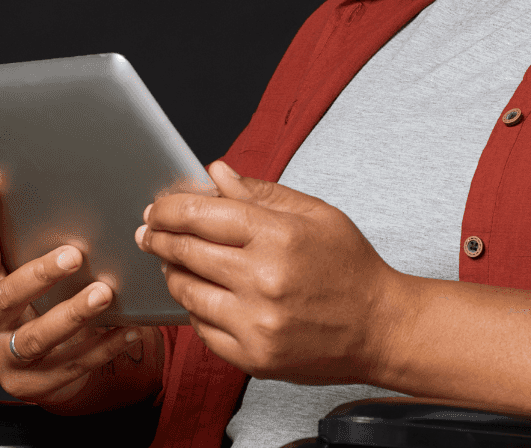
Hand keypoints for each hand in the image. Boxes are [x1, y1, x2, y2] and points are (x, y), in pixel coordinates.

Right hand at [0, 179, 146, 405]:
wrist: (35, 370)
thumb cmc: (33, 306)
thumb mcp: (22, 277)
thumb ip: (29, 247)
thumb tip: (66, 192)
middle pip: (8, 299)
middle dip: (40, 276)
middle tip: (74, 255)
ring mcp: (6, 357)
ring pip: (39, 338)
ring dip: (72, 315)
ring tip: (103, 293)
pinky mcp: (33, 385)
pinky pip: (73, 365)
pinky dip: (103, 346)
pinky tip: (128, 328)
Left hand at [136, 160, 411, 384]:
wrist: (381, 328)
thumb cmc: (350, 267)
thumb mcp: (315, 215)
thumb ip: (259, 193)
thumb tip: (214, 173)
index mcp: (278, 236)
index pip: (200, 215)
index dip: (168, 209)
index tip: (156, 209)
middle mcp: (263, 281)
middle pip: (185, 251)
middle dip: (159, 238)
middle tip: (149, 233)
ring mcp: (256, 324)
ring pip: (186, 292)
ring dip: (173, 273)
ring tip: (175, 262)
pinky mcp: (253, 357)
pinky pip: (202, 329)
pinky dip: (196, 309)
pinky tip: (204, 296)